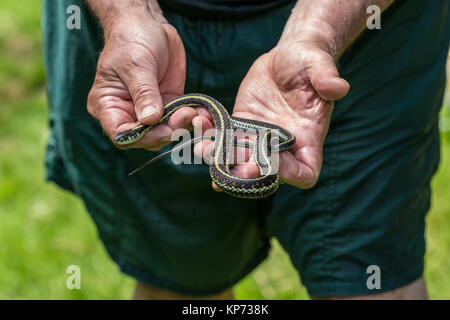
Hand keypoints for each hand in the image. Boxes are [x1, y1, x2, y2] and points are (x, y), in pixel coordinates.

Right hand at [87, 10, 198, 149]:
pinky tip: (201, 111)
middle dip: (165, 132)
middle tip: (183, 118)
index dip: (140, 138)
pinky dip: (190, 118)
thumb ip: (143, 93)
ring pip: (164, 132)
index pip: (121, 134)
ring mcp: (148, 112)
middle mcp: (126, 113)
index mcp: (108, 105)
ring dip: (181, 126)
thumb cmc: (131, 40)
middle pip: (145, 138)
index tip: (160, 130)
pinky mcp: (167, 106)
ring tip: (193, 113)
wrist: (148, 24)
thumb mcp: (136, 65)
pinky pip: (178, 119)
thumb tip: (150, 120)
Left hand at [194, 41, 348, 189]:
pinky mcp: (241, 127)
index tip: (271, 159)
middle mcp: (284, 147)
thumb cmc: (309, 61)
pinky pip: (226, 140)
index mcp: (309, 139)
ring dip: (223, 158)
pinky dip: (212, 141)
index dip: (290, 174)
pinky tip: (198, 136)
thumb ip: (327, 78)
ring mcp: (261, 139)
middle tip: (229, 164)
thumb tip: (340, 87)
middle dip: (247, 170)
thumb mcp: (319, 65)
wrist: (287, 57)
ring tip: (203, 150)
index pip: (305, 172)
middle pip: (267, 172)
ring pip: (241, 159)